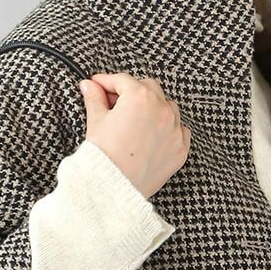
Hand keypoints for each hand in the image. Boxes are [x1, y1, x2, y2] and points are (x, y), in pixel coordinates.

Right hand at [79, 72, 190, 199]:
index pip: (123, 80)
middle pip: (148, 87)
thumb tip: (89, 86)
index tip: (97, 85)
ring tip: (135, 119)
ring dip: (153, 107)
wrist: (114, 189)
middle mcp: (161, 109)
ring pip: (167, 106)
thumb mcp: (96, 122)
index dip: (106, 81)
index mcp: (140, 97)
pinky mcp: (180, 149)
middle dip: (131, 91)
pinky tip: (153, 134)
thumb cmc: (104, 157)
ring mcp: (174, 129)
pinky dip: (168, 128)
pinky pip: (179, 130)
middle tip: (114, 102)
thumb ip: (94, 99)